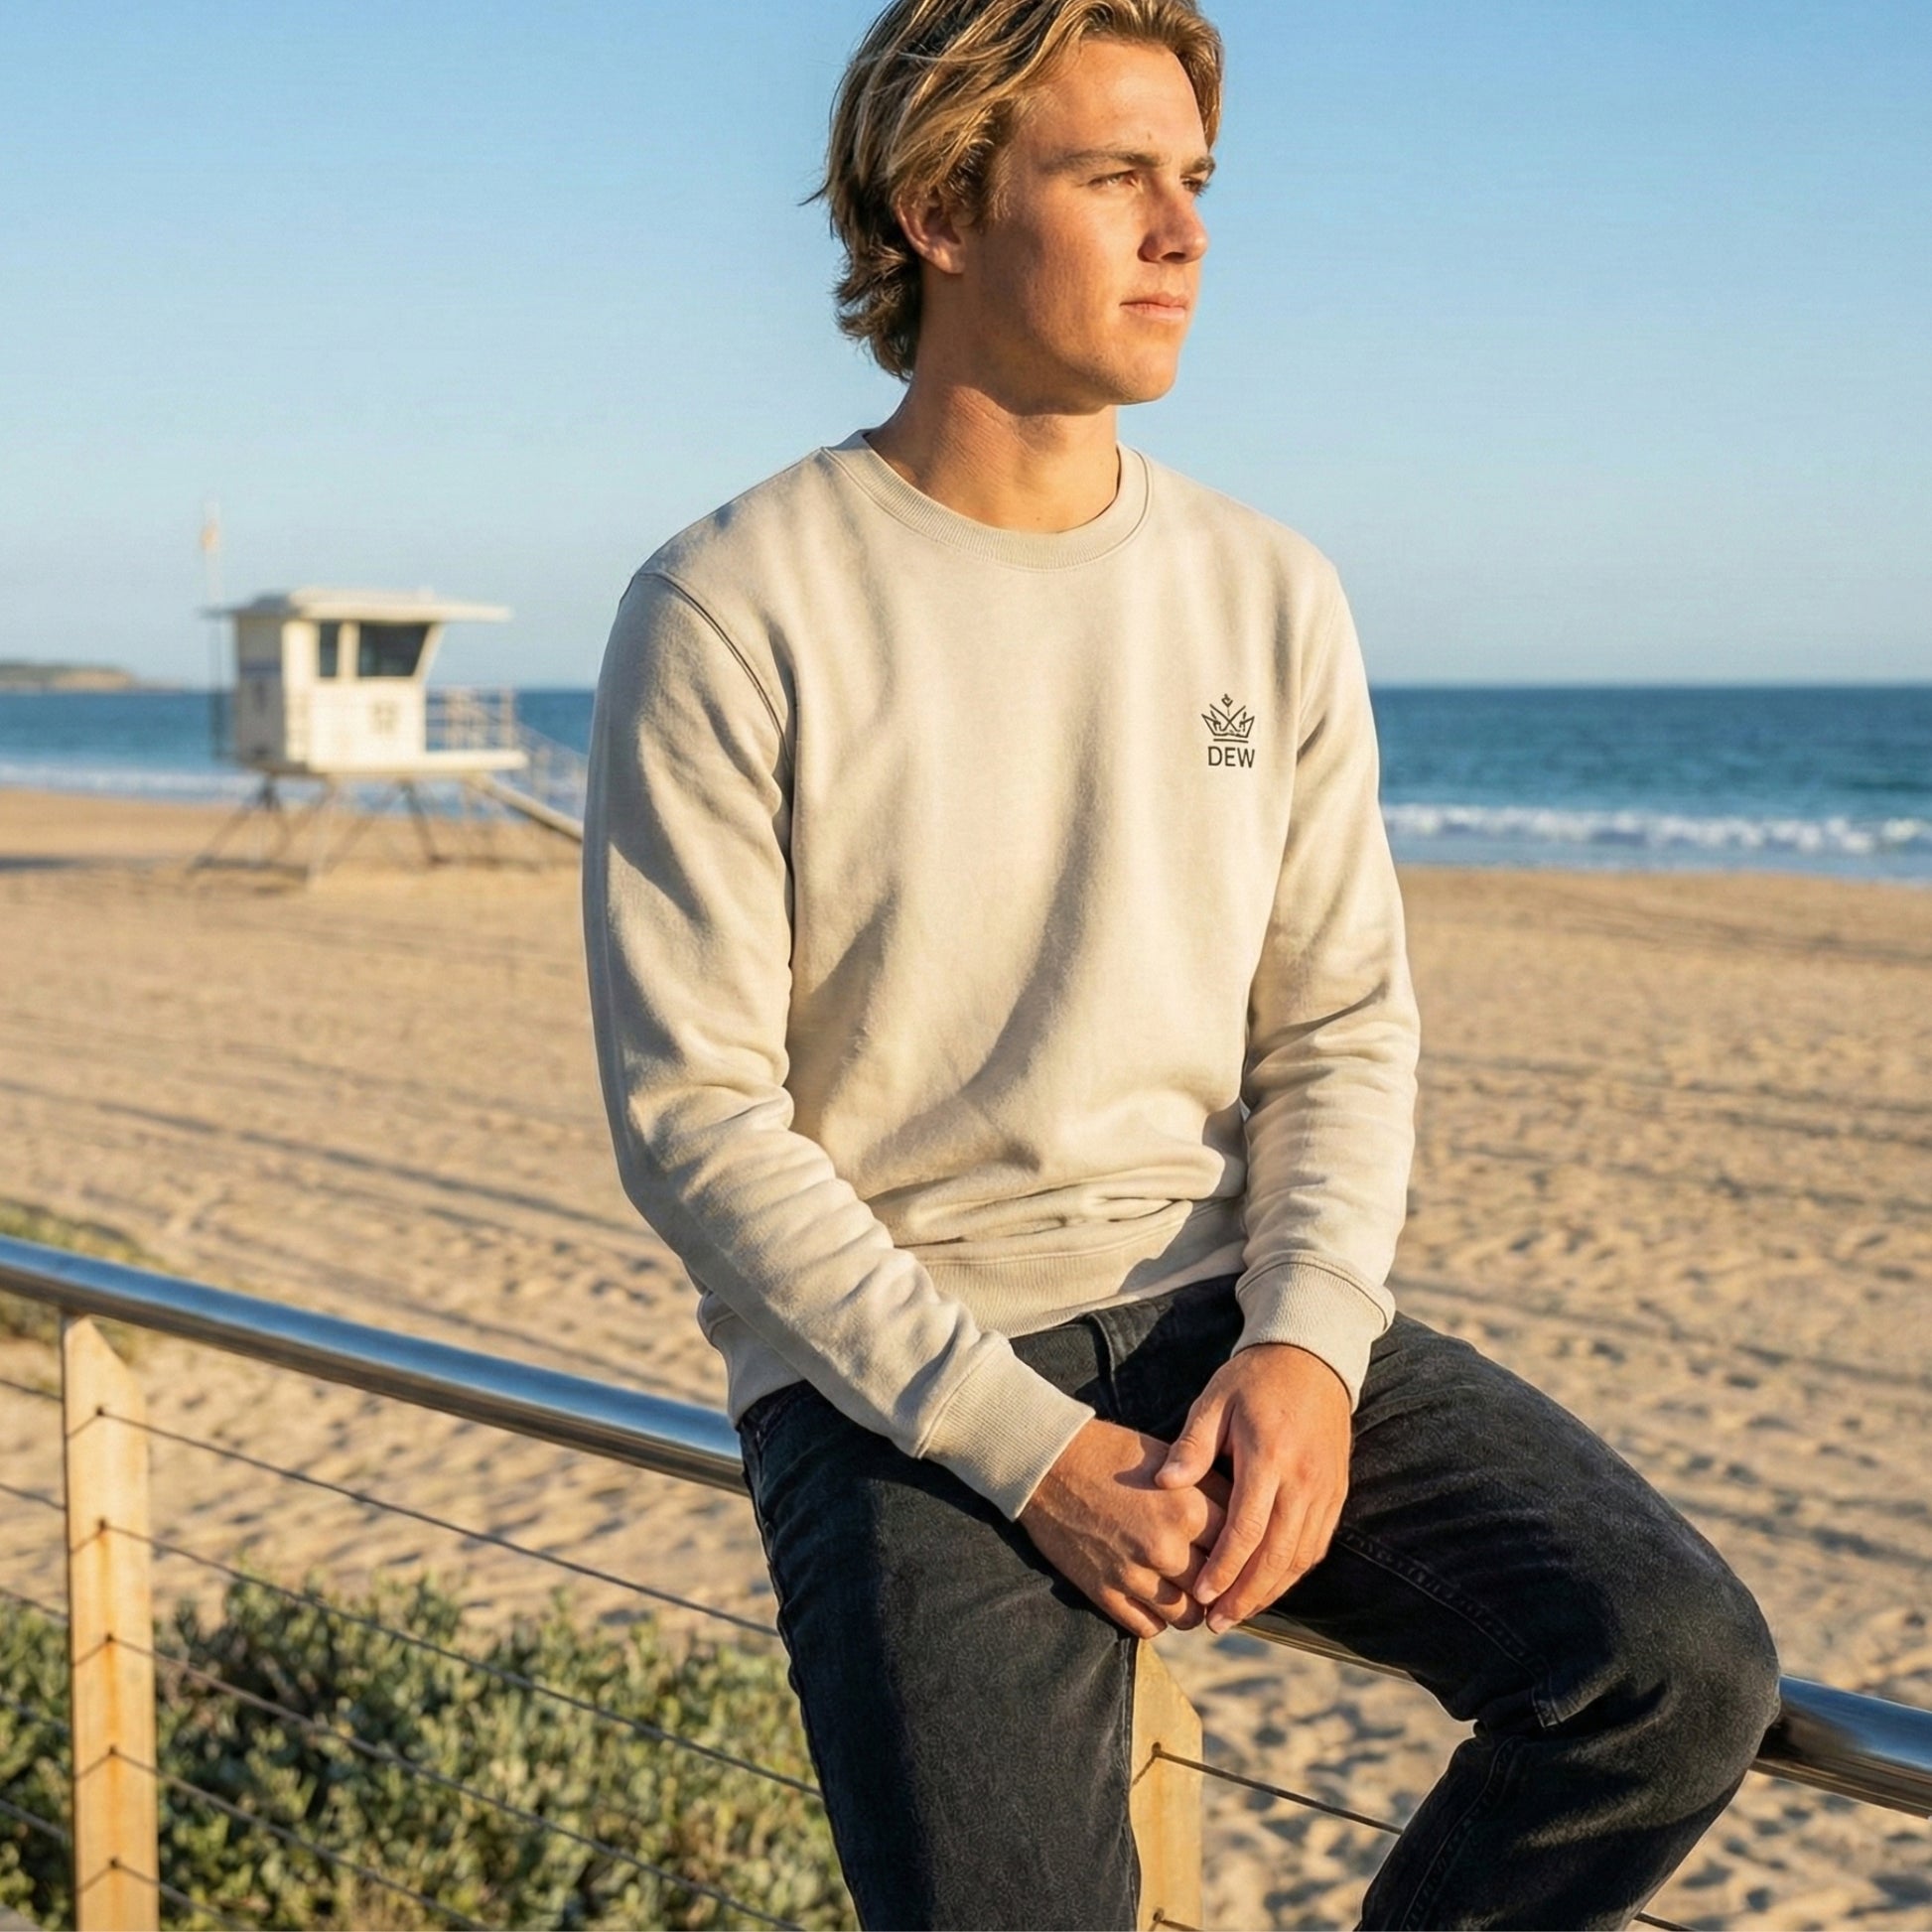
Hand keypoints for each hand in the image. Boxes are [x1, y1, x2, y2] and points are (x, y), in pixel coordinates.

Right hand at [1019, 1419, 1229, 1638]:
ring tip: (1190, 1590)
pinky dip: (1159, 1618)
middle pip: (1219, 1586)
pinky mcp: (1106, 1594)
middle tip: (1220, 1575)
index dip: (1245, 1548)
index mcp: (1187, 1508)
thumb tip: (1246, 1516)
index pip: (1241, 1546)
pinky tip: (1157, 1597)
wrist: (1048, 1464)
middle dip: (1222, 1581)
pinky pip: (1151, 1628)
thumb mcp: (1169, 1460)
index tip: (1244, 1550)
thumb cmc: (1111, 1453)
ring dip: (1193, 1605)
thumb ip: (1209, 1491)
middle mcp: (1165, 1547)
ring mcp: (1134, 1575)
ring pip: (1189, 1617)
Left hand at [1155, 1344, 1351, 1632]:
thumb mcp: (1215, 1401)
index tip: (1201, 1595)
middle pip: (1277, 1554)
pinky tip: (1269, 1586)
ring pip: (1301, 1557)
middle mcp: (1303, 1479)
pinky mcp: (1337, 1493)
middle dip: (1246, 1594)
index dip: (1224, 1568)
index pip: (1247, 1528)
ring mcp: (1326, 1488)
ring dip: (1270, 1591)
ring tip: (1238, 1614)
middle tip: (1216, 1623)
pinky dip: (1293, 1572)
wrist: (1312, 1359)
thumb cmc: (1253, 1380)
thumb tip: (1164, 1483)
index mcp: (1269, 1456)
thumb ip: (1192, 1446)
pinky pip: (1317, 1544)